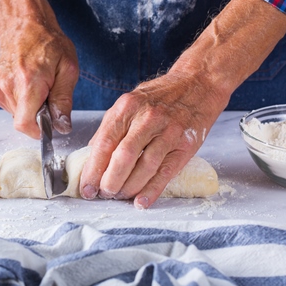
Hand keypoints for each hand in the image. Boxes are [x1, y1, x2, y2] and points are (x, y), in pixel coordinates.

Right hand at [0, 0, 78, 137]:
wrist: (23, 25)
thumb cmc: (48, 43)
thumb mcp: (67, 69)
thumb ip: (64, 101)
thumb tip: (62, 126)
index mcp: (28, 83)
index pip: (24, 125)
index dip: (39, 132)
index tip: (49, 125)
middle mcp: (7, 88)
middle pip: (24, 121)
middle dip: (39, 114)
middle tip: (48, 92)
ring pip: (17, 115)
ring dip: (30, 107)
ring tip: (37, 84)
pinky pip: (10, 107)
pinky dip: (20, 101)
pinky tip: (25, 83)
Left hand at [80, 71, 222, 208]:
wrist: (198, 83)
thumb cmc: (160, 95)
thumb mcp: (130, 102)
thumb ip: (111, 127)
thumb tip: (93, 155)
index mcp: (128, 107)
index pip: (105, 142)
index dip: (93, 169)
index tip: (87, 187)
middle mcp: (147, 118)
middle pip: (123, 157)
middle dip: (109, 181)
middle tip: (103, 194)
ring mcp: (168, 131)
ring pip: (144, 167)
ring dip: (128, 187)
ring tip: (119, 196)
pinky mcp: (186, 145)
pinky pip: (166, 172)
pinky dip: (152, 190)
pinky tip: (141, 202)